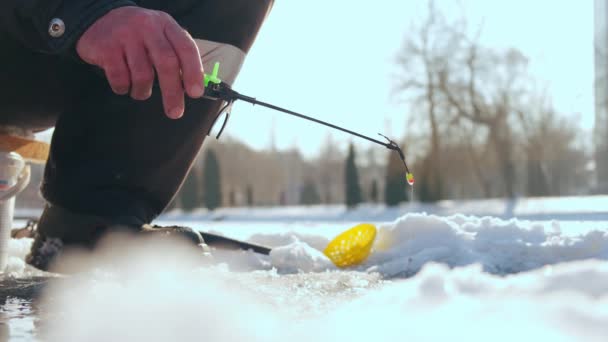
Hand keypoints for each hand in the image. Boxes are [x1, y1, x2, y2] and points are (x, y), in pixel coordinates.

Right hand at [76, 6, 203, 118]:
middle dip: (173, 92)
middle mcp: (147, 26)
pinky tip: (123, 84)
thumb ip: (177, 56)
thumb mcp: (161, 37)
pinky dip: (123, 88)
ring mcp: (125, 34)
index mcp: (166, 25)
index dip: (193, 72)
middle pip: (166, 62)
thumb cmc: (139, 36)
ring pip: (142, 74)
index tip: (196, 93)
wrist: (99, 20)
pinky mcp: (106, 46)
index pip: (186, 48)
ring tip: (141, 91)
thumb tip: (193, 88)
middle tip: (175, 112)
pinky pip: (120, 78)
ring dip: (143, 91)